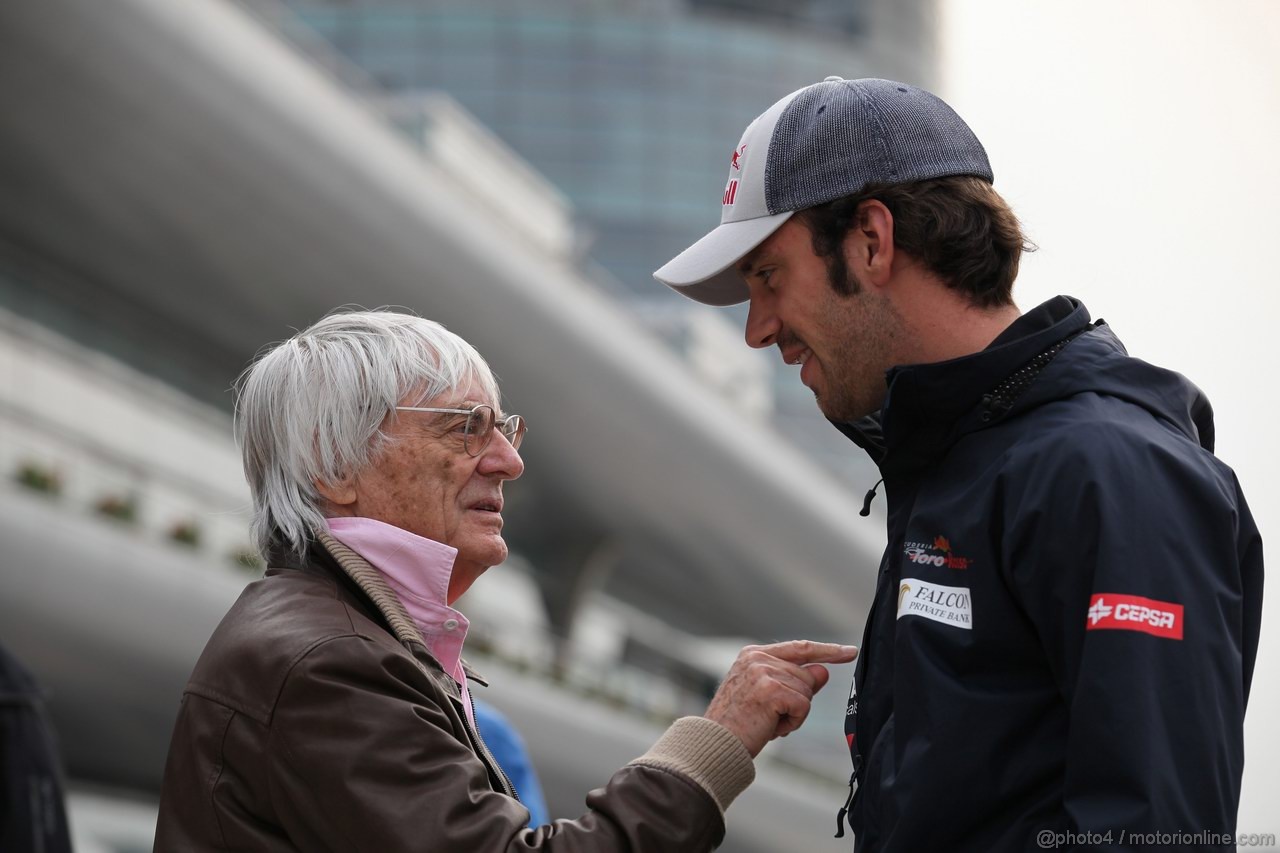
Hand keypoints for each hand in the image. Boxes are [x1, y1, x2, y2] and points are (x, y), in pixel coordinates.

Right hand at [703, 640, 857, 756]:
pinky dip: (793, 721)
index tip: (849, 652)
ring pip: (806, 692)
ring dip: (793, 714)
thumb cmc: (739, 723)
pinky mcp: (771, 689)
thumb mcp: (767, 697)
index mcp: (754, 654)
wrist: (716, 743)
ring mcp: (764, 672)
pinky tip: (772, 727)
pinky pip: (803, 705)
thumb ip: (795, 682)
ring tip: (767, 721)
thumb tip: (824, 671)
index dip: (827, 651)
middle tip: (771, 717)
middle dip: (798, 701)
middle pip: (806, 676)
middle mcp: (758, 658)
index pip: (800, 648)